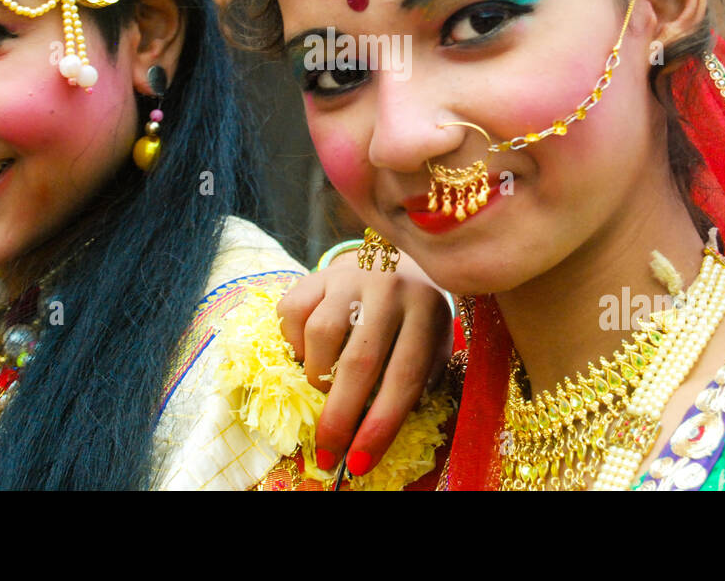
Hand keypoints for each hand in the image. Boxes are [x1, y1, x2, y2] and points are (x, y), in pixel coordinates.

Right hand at [277, 250, 452, 476]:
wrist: (399, 261)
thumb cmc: (416, 318)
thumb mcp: (432, 345)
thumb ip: (417, 382)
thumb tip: (376, 433)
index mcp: (426, 311)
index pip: (403, 378)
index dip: (380, 426)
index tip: (359, 463)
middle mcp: (389, 288)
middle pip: (358, 362)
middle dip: (339, 417)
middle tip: (327, 452)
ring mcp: (351, 276)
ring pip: (320, 336)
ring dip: (317, 375)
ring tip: (325, 384)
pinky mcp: (319, 273)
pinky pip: (292, 313)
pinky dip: (295, 342)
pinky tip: (311, 349)